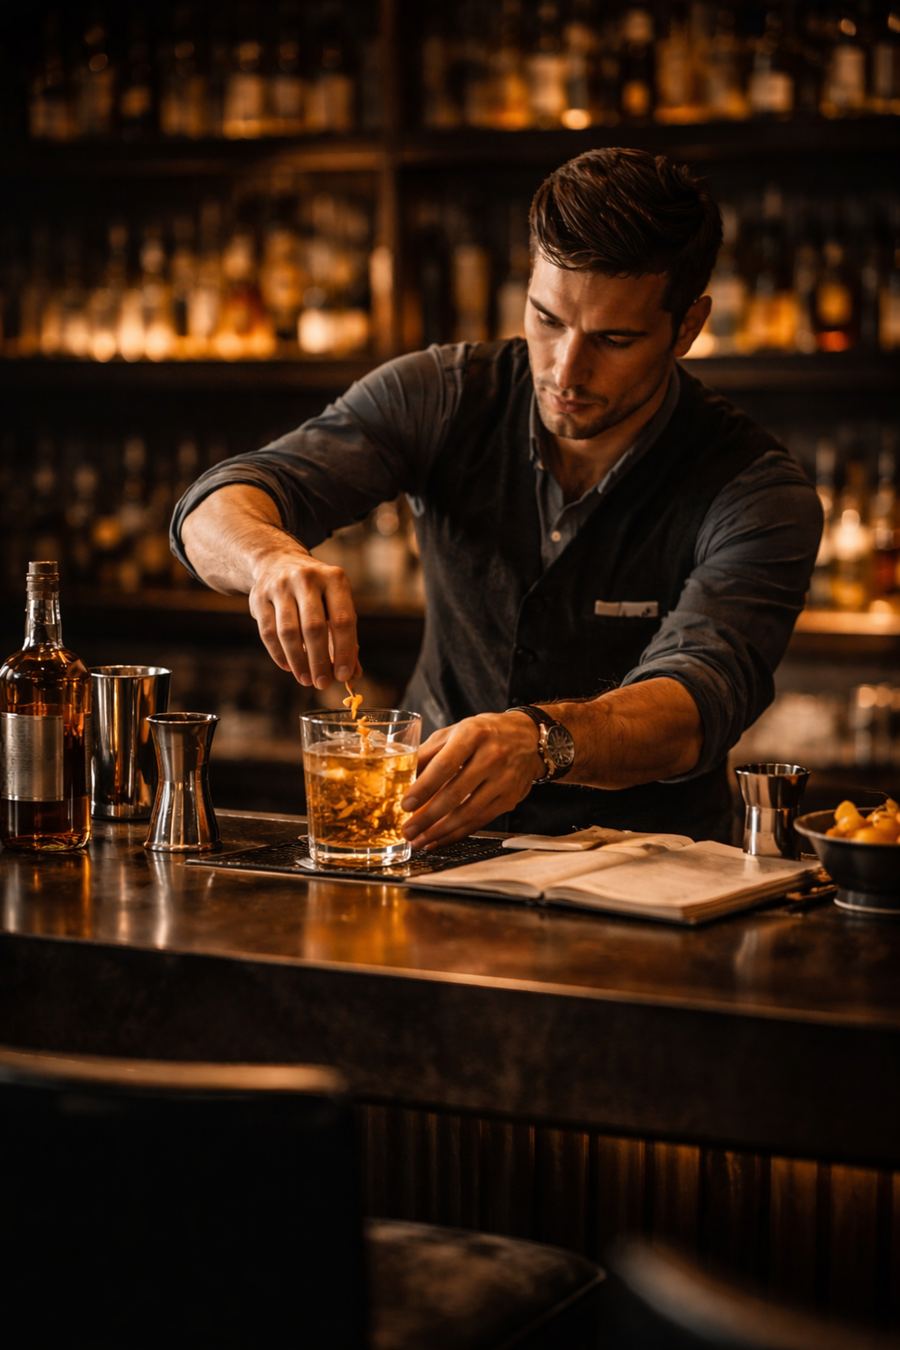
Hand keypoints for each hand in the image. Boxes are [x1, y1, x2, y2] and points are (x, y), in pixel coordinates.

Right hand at [247, 548, 360, 688]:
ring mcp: (280, 586)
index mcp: (334, 578)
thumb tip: (353, 674)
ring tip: (306, 680)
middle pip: (314, 628)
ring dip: (298, 661)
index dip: (345, 651)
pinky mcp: (258, 597)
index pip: (342, 620)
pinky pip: (268, 633)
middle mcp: (306, 578)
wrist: (277, 562)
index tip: (344, 676)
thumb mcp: (336, 604)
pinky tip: (289, 667)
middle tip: (322, 683)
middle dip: (319, 661)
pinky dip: (279, 654)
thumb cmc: (317, 593)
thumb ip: (346, 637)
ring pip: (289, 632)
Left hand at [401, 712, 542, 849]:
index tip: (405, 805)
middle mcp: (492, 756)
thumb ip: (428, 752)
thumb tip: (401, 776)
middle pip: (455, 794)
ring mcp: (504, 780)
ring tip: (419, 840)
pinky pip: (480, 821)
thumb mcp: (454, 732)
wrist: (528, 737)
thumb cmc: (484, 733)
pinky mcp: (510, 798)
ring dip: (440, 831)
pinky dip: (457, 833)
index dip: (423, 788)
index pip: (444, 765)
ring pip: (468, 813)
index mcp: (473, 735)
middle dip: (427, 817)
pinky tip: (439, 839)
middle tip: (407, 830)